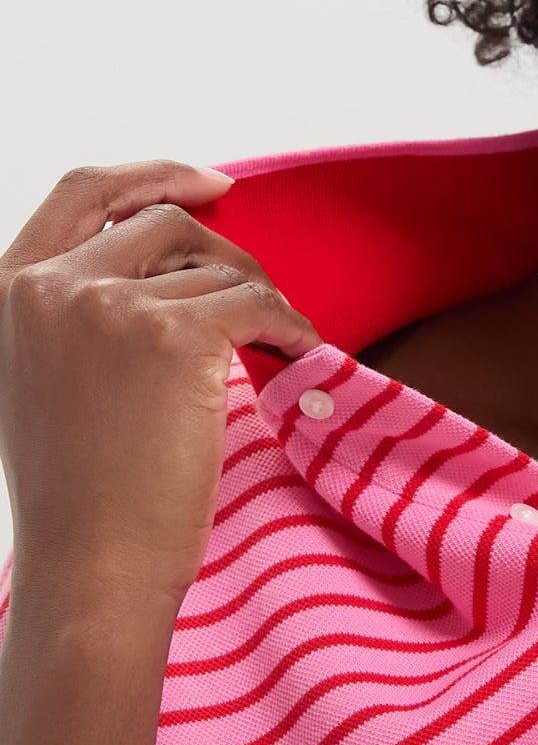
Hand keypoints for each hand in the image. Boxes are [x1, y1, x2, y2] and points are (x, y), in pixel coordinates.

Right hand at [0, 162, 319, 617]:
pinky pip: (258, 305)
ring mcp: (108, 305)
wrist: (91, 570)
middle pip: (164, 224)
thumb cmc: (80, 498)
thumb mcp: (44, 381)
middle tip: (258, 303)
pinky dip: (292, 328)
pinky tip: (300, 356)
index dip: (154, 173)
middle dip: (224, 256)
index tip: (212, 183)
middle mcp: (49, 286)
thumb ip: (80, 314)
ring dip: (259, 303)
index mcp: (6, 289)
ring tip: (275, 347)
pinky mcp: (174, 336)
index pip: (83, 191)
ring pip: (217, 270)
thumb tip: (172, 265)